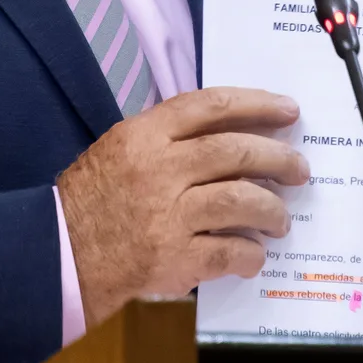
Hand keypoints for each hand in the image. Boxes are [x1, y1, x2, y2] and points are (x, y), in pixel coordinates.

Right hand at [58, 87, 310, 325]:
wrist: (63, 252)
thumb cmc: (95, 197)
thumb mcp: (122, 147)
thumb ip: (171, 135)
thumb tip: (234, 131)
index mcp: (145, 135)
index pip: (211, 106)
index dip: (257, 104)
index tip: (287, 110)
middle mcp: (159, 170)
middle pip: (234, 151)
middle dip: (278, 157)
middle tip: (299, 167)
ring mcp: (167, 215)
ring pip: (240, 200)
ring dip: (272, 209)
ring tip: (281, 217)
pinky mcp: (174, 258)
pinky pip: (229, 251)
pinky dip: (250, 253)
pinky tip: (253, 253)